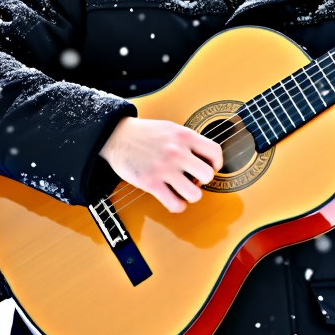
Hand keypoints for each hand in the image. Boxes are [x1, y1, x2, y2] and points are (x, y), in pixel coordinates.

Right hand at [99, 117, 223, 212]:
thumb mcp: (171, 128)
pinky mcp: (151, 183)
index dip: (217, 163)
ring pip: (195, 194)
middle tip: (194, 179)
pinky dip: (178, 206)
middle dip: (203, 180)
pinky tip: (174, 200)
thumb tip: (205, 156)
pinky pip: (175, 204)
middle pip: (208, 175)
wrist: (117, 136)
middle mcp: (177, 152)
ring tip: (184, 190)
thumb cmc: (145, 133)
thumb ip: (188, 140)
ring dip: (191, 195)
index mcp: (184, 136)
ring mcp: (164, 169)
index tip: (211, 167)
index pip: (215, 151)